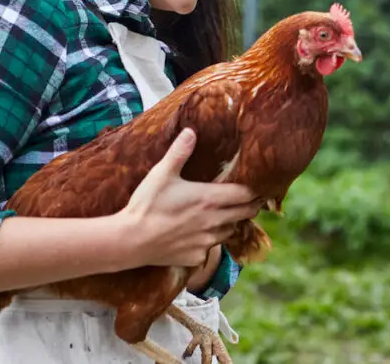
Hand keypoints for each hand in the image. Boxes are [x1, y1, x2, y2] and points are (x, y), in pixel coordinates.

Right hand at [118, 128, 261, 268]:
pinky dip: (209, 241)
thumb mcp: (162, 174)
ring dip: (231, 223)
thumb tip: (191, 131)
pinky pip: (211, 249)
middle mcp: (214, 222)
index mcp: (209, 199)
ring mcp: (207, 241)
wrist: (130, 241)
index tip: (259, 187)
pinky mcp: (197, 257)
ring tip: (224, 215)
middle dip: (251, 206)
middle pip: (246, 213)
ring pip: (230, 231)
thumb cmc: (146, 205)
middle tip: (250, 200)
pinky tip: (198, 235)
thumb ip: (179, 153)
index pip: (246, 194)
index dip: (255, 190)